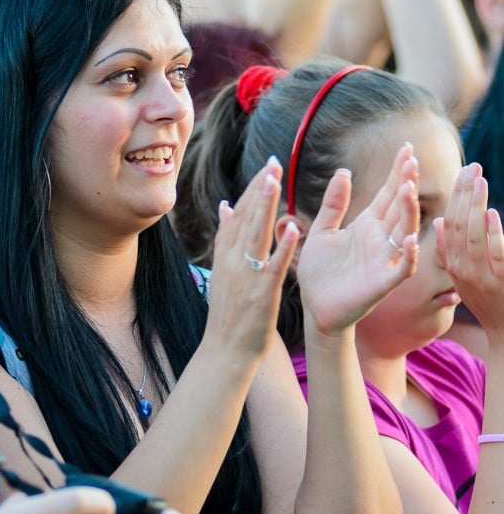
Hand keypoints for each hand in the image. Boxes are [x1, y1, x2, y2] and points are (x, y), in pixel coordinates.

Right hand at [205, 157, 298, 361]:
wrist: (224, 351)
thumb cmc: (228, 313)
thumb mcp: (222, 271)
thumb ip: (226, 238)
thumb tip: (225, 206)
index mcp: (225, 254)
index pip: (239, 214)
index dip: (253, 189)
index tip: (267, 167)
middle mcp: (233, 260)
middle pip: (247, 217)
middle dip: (261, 189)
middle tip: (274, 162)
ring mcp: (246, 275)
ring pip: (256, 234)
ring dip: (266, 206)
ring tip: (276, 180)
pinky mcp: (261, 292)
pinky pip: (273, 265)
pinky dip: (281, 245)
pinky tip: (292, 227)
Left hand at [298, 142, 419, 334]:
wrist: (314, 307)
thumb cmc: (319, 271)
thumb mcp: (322, 231)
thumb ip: (333, 204)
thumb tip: (343, 171)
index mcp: (366, 226)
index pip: (387, 194)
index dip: (398, 173)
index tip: (407, 149)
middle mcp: (379, 240)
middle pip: (399, 208)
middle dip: (406, 185)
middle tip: (412, 161)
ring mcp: (383, 261)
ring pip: (403, 232)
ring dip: (408, 212)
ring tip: (408, 189)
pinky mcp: (382, 284)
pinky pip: (401, 268)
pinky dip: (408, 255)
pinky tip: (409, 239)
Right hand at [434, 162, 503, 335]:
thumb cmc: (486, 304)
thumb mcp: (461, 278)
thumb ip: (448, 251)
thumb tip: (437, 222)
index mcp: (453, 265)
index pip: (448, 224)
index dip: (453, 197)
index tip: (461, 173)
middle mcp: (462, 270)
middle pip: (458, 224)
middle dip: (463, 193)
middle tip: (472, 166)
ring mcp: (481, 276)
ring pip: (472, 235)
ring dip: (475, 206)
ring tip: (480, 181)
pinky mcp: (500, 281)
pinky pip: (493, 253)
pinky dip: (492, 232)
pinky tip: (493, 214)